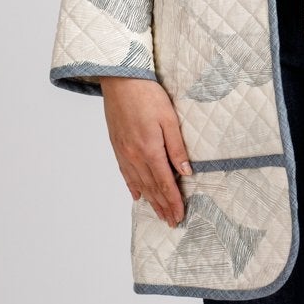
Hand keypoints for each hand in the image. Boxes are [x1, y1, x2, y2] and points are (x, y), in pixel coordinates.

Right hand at [98, 78, 191, 227]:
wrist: (120, 81)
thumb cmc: (147, 95)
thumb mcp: (169, 119)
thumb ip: (177, 147)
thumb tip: (186, 172)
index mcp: (150, 150)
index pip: (164, 183)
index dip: (173, 201)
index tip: (180, 215)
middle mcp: (135, 156)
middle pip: (152, 188)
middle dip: (163, 206)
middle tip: (172, 221)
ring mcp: (124, 153)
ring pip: (139, 184)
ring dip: (150, 201)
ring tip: (159, 214)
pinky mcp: (117, 147)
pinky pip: (126, 173)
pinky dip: (133, 187)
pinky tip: (138, 196)